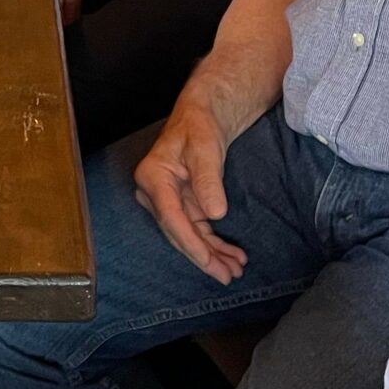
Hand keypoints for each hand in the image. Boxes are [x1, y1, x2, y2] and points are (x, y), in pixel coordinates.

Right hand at [132, 80, 249, 282]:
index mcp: (153, 177)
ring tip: (235, 270)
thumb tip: (214, 215)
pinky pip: (197, 228)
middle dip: (204, 256)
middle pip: (178, 232)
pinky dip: (214, 242)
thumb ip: (208, 180)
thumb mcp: (206, 147)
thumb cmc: (201, 124)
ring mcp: (169, 198)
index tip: (210, 261)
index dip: (191, 243)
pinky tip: (231, 255)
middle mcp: (155, 192)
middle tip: (228, 275)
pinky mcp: (183, 201)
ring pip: (189, 234)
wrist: (204, 112)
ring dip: (212, 253)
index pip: (171, 218)